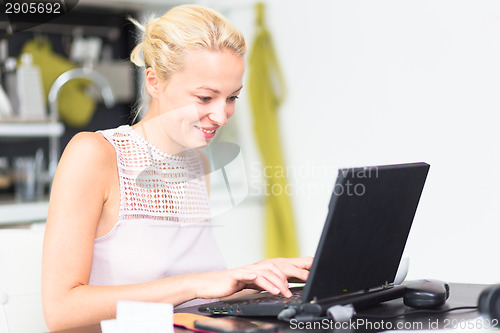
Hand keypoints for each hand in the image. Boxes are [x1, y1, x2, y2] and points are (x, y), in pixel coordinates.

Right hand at [192, 256, 313, 299]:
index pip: (278, 268)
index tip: (302, 280)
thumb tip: (276, 288)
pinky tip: (270, 289)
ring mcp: (245, 270)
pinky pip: (252, 277)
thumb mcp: (248, 286)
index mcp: (257, 269)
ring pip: (266, 272)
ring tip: (284, 292)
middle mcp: (253, 267)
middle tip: (299, 286)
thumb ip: (262, 284)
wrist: (207, 285)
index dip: (290, 272)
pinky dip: (263, 282)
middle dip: (289, 276)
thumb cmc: (227, 285)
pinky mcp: (237, 276)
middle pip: (275, 267)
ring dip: (277, 282)